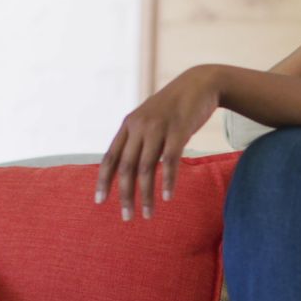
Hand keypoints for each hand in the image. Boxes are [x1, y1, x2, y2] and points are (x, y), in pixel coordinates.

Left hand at [95, 66, 220, 220]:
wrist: (200, 83)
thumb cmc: (176, 106)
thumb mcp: (151, 118)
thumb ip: (140, 137)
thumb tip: (131, 165)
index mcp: (129, 125)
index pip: (110, 157)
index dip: (104, 180)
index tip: (99, 201)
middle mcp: (140, 126)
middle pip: (127, 167)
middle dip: (125, 195)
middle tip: (127, 217)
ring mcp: (159, 128)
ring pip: (147, 168)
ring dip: (146, 195)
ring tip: (148, 214)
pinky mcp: (179, 130)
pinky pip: (170, 161)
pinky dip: (168, 181)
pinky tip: (168, 197)